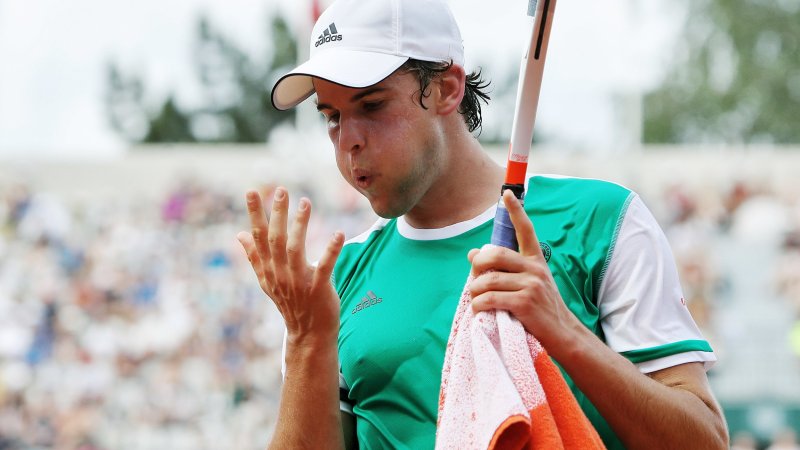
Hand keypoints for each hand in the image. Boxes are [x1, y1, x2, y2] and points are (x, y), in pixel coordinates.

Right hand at [237, 187, 343, 344]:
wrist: (308, 333)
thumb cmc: (290, 302)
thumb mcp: (267, 280)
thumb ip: (254, 256)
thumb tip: (239, 234)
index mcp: (268, 269)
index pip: (258, 237)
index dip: (255, 214)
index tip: (251, 191)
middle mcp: (280, 274)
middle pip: (276, 239)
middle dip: (278, 214)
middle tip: (281, 190)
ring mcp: (298, 282)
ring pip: (296, 249)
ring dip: (300, 225)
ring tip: (306, 202)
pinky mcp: (318, 289)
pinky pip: (324, 267)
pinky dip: (331, 250)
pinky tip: (338, 234)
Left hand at [468, 189, 581, 353]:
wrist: (563, 335)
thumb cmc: (540, 309)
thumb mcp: (528, 284)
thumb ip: (504, 269)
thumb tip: (473, 253)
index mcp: (536, 260)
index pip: (525, 229)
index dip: (516, 210)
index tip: (507, 194)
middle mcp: (534, 268)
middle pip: (494, 254)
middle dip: (477, 266)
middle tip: (475, 279)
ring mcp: (531, 285)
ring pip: (486, 280)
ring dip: (474, 292)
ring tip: (477, 301)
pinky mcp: (524, 303)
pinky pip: (488, 299)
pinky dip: (478, 306)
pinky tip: (481, 312)